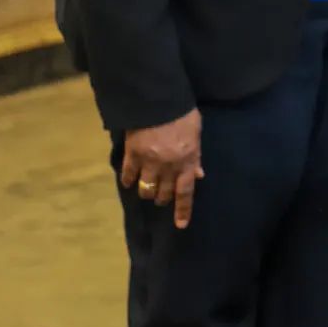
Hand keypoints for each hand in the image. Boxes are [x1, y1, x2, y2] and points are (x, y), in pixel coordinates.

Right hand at [121, 108, 203, 228]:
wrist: (158, 101)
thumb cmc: (183, 114)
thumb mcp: (196, 133)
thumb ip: (196, 156)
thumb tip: (199, 174)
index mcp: (187, 161)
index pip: (186, 192)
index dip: (183, 210)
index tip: (181, 225)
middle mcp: (168, 167)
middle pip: (164, 193)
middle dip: (163, 198)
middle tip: (162, 196)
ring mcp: (149, 162)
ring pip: (146, 189)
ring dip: (147, 192)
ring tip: (148, 188)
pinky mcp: (132, 155)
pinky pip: (129, 175)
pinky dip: (129, 180)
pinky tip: (130, 180)